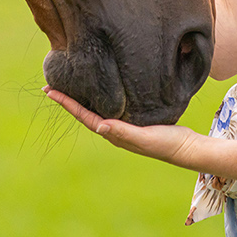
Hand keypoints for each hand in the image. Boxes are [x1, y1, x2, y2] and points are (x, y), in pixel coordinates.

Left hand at [44, 87, 206, 169]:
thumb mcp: (145, 137)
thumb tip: (99, 126)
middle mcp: (114, 131)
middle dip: (68, 101)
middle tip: (50, 87)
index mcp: (114, 134)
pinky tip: (101, 92)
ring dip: (81, 100)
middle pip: (85, 113)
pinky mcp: (134, 121)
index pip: (84, 116)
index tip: (50, 92)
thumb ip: (123, 132)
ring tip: (69, 88)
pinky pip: (110, 108)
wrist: (186, 149)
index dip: (67, 104)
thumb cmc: (166, 143)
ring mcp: (123, 127)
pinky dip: (99, 100)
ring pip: (96, 110)